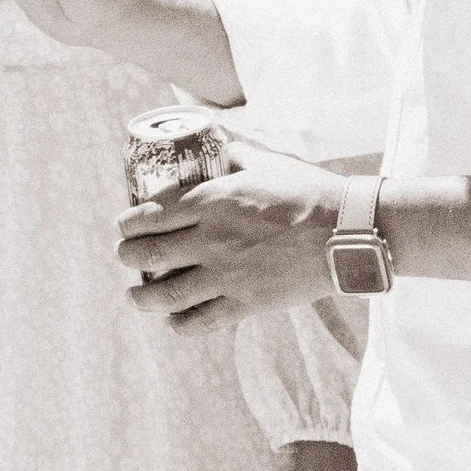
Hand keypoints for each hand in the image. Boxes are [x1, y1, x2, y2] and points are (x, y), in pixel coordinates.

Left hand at [122, 142, 346, 332]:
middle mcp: (212, 240)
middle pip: (151, 254)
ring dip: (142, 296)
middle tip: (123, 255)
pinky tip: (173, 322)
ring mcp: (228, 275)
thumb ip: (234, 156)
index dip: (128, 223)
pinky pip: (204, 320)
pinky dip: (181, 324)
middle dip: (127, 255)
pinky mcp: (248, 303)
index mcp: (212, 202)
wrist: (348, 231)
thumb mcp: (264, 162)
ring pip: (168, 293)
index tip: (123, 225)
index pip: (152, 215)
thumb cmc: (307, 191)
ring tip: (134, 296)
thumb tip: (217, 147)